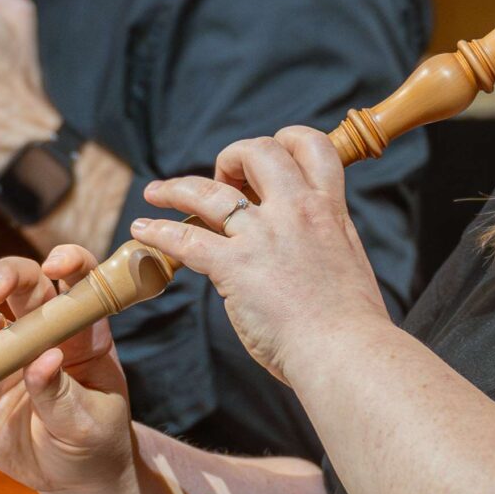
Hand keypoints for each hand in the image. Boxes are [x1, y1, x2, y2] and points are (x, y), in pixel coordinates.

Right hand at [0, 245, 137, 493]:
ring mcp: (5, 355)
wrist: (70, 479)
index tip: (56, 267)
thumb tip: (44, 360)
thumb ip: (63, 394)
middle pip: (19, 285)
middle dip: (2, 276)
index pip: (78, 281)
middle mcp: (41, 332)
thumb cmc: (94, 442)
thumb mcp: (89, 423)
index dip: (69, 262)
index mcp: (82, 332)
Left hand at [132, 126, 394, 385]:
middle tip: (221, 179)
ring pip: (209, 192)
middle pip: (258, 152)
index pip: (313, 147)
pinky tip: (142, 231)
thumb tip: (306, 244)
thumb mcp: (348, 261)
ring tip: (156, 192)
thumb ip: (324, 241)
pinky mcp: (236, 266)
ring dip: (176, 188)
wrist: (346, 352)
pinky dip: (158, 232)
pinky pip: (186, 239)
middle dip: (232, 157)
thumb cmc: (353, 324)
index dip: (287, 140)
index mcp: (329, 210)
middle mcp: (296, 212)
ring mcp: (263, 236)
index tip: (269, 158)